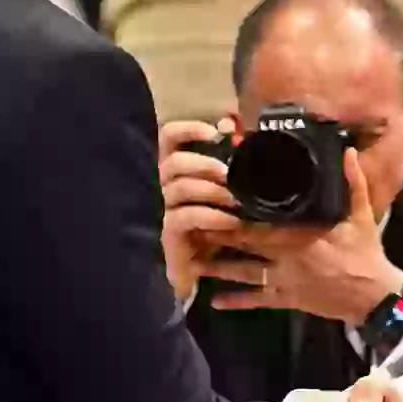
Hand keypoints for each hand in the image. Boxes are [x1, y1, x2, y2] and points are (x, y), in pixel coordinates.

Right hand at [158, 120, 241, 300]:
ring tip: (236, 199)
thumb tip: (236, 129)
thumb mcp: (230, 193)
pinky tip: (232, 221)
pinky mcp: (169, 235)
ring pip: (178, 189)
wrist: (208, 272)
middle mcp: (167, 187)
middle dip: (204, 164)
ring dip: (210, 190)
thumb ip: (232, 164)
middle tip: (230, 174)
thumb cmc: (219, 225)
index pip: (169, 138)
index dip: (188, 129)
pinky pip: (184, 218)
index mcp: (180, 171)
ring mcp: (166, 211)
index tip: (215, 131)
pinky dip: (211, 216)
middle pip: (174, 163)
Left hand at [204, 148, 402, 325]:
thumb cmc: (365, 253)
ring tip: (193, 261)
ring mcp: (284, 280)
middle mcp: (287, 256)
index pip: (263, 221)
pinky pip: (258, 300)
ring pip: (245, 272)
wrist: (373, 296)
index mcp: (301, 233)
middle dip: (218, 235)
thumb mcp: (362, 216)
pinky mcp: (286, 299)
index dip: (237, 213)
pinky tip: (215, 301)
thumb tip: (349, 152)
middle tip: (191, 226)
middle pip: (245, 244)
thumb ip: (353, 183)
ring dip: (218, 268)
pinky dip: (236, 301)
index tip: (215, 201)